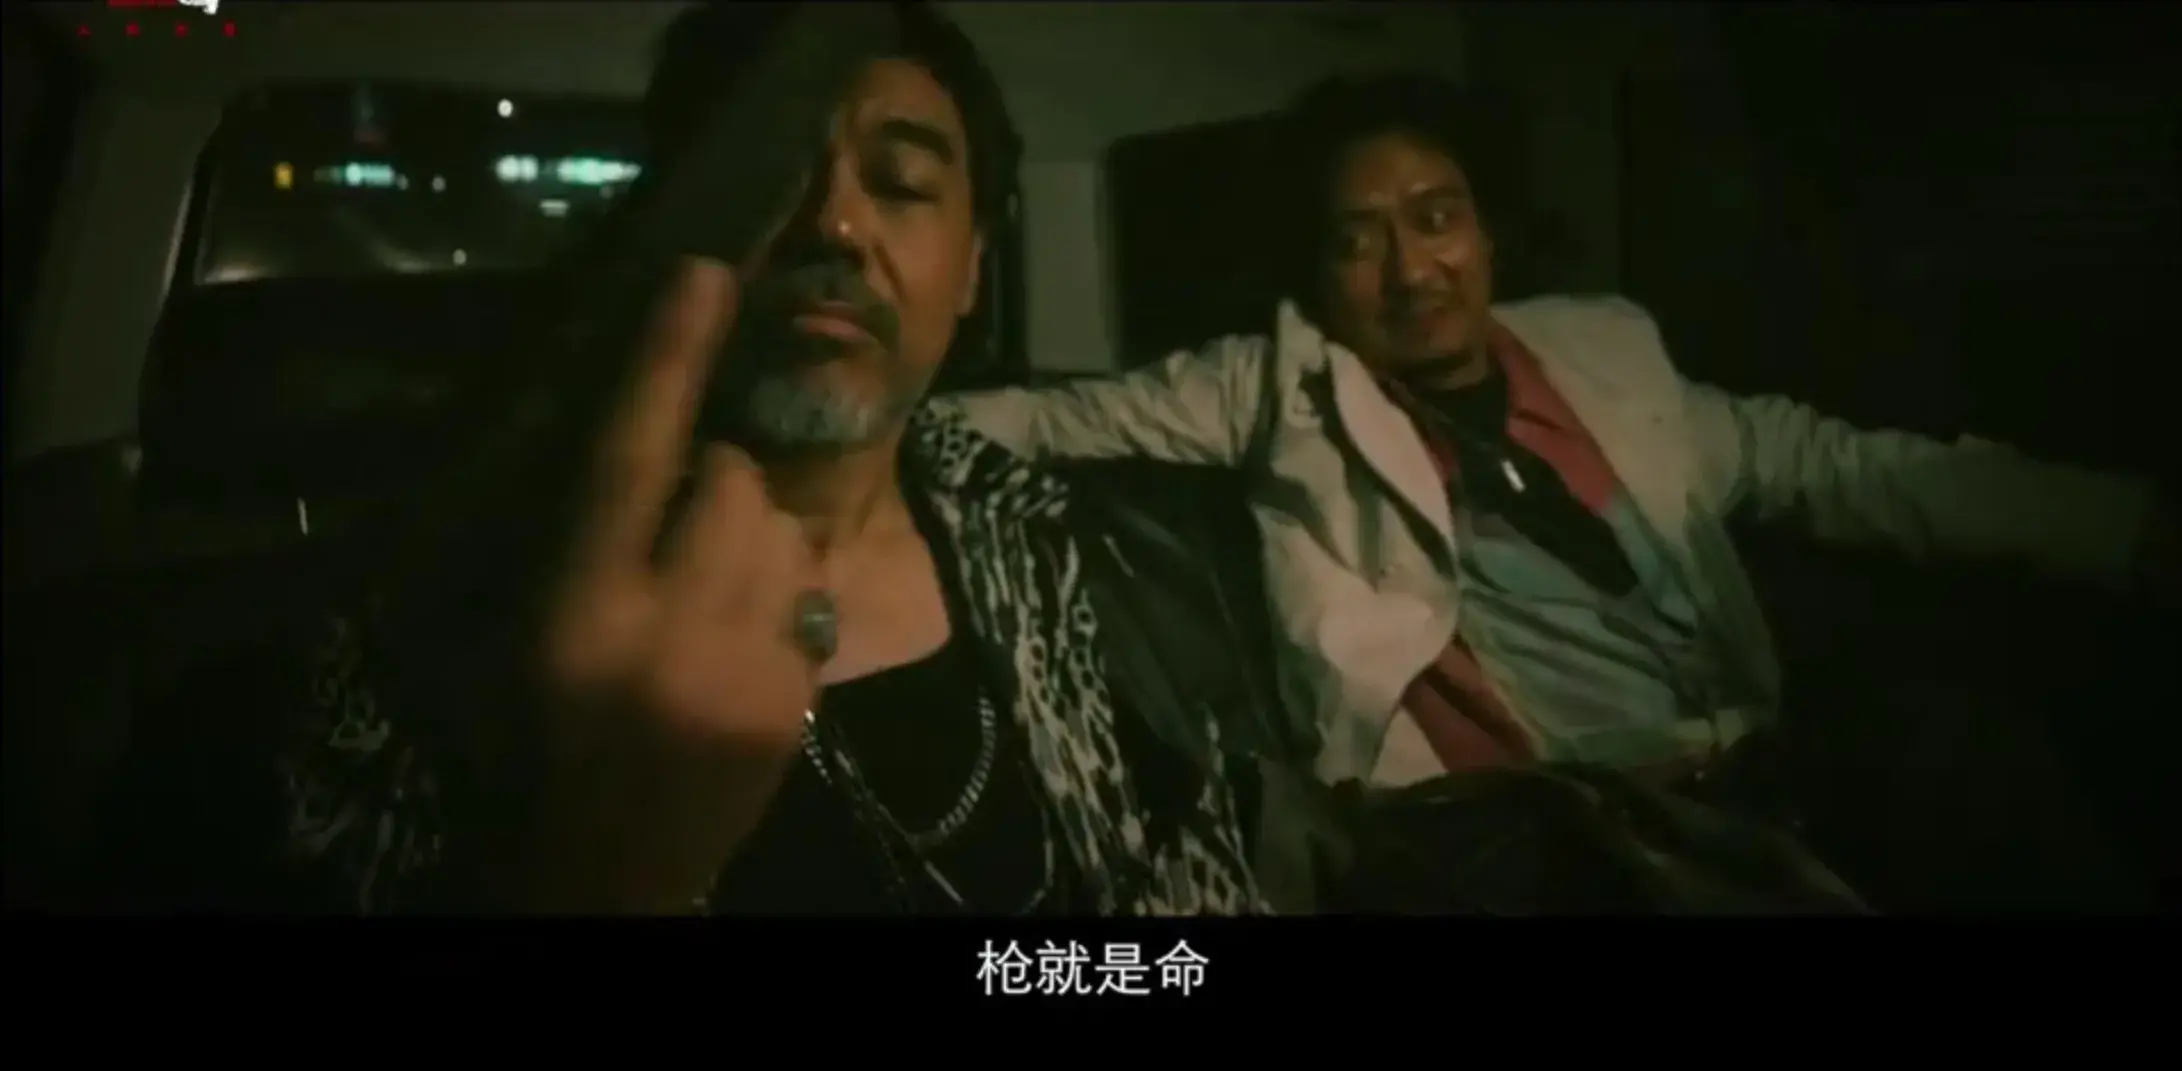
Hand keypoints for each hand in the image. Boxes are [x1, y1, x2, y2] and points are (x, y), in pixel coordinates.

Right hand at [525, 257, 823, 911]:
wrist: (617, 860)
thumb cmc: (547, 739)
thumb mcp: (535, 635)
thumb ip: (589, 540)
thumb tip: (652, 448)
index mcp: (581, 604)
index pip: (627, 455)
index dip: (666, 358)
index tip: (702, 270)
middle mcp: (669, 621)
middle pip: (730, 480)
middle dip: (718, 481)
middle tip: (685, 531)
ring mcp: (746, 658)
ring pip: (784, 526)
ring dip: (757, 529)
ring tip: (717, 582)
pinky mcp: (798, 690)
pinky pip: (813, 587)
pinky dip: (786, 589)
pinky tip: (746, 631)